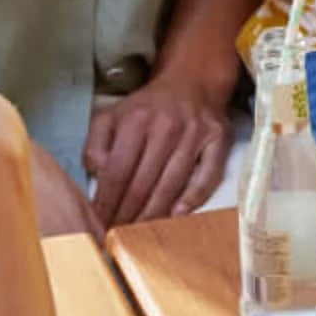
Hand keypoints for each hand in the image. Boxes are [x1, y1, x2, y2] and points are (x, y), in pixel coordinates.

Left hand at [82, 70, 234, 223]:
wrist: (192, 81)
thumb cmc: (148, 107)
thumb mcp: (113, 115)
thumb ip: (96, 143)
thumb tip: (97, 173)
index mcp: (136, 120)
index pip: (117, 171)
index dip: (107, 201)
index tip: (99, 222)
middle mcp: (166, 126)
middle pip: (144, 182)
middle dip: (128, 214)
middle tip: (118, 235)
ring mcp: (195, 134)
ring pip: (172, 184)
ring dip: (154, 213)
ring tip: (140, 233)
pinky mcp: (219, 140)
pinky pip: (208, 175)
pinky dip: (194, 196)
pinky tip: (178, 215)